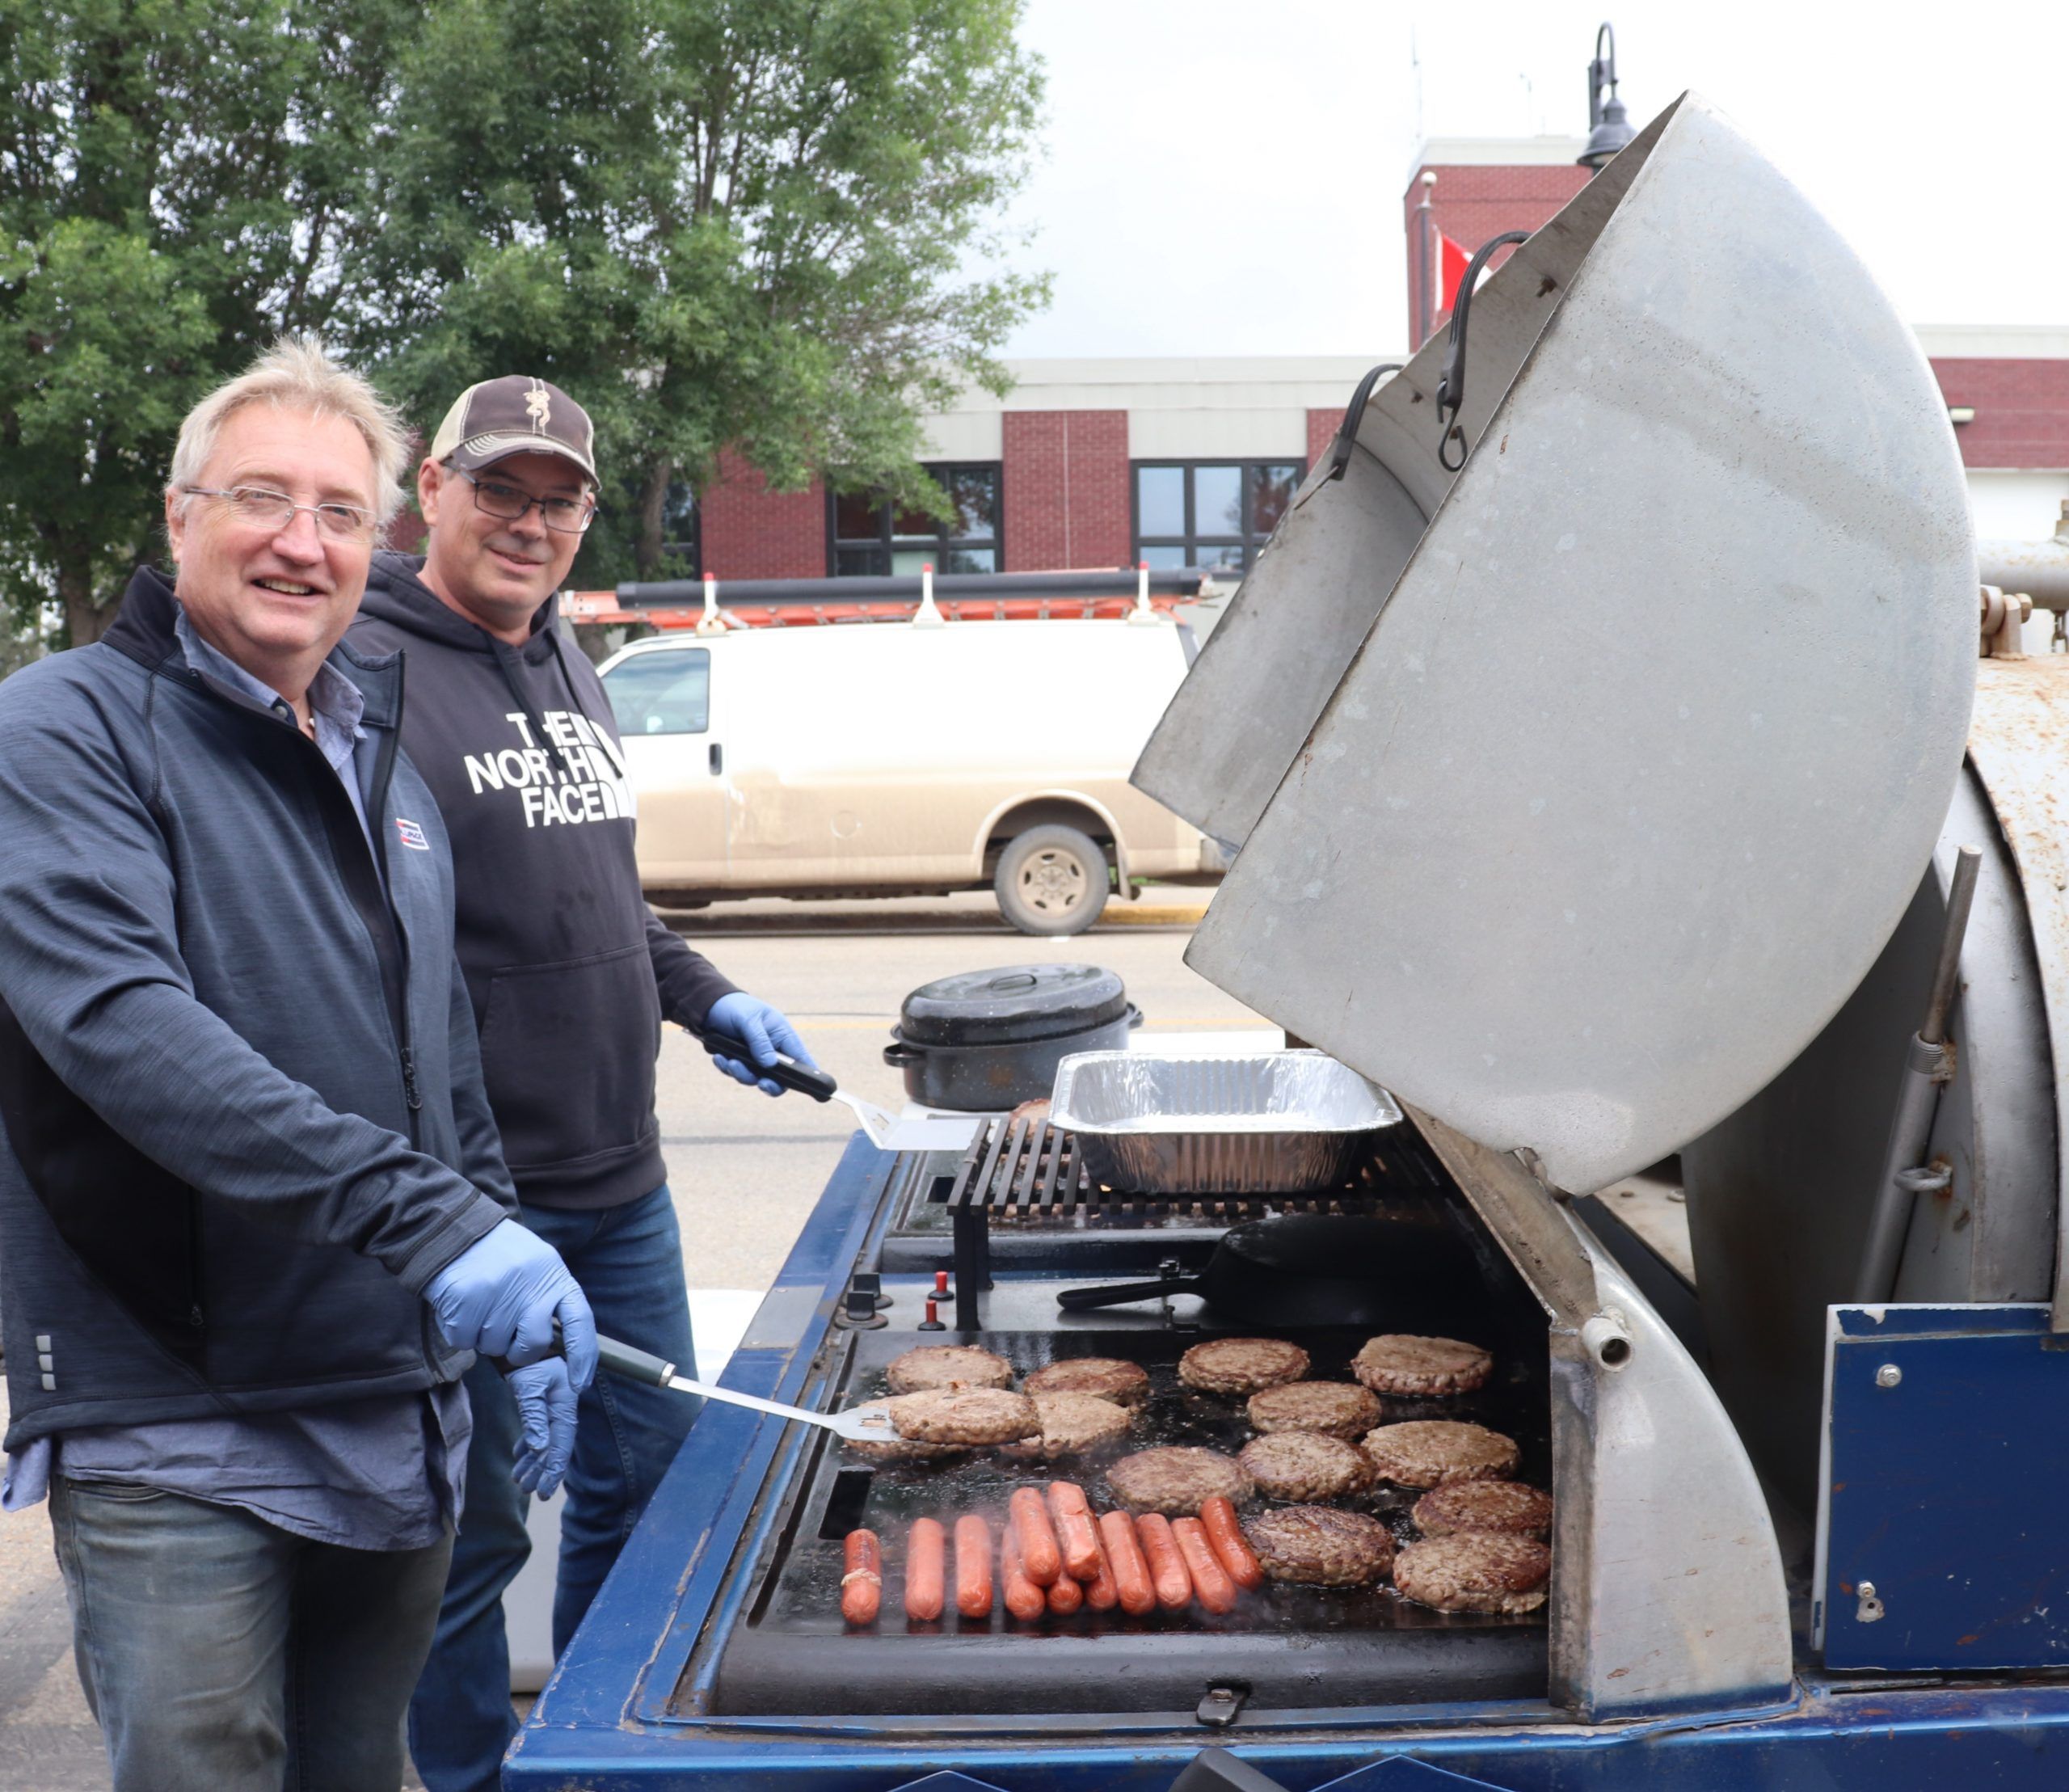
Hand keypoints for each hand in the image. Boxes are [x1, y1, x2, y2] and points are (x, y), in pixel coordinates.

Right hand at [424, 1219, 597, 1391]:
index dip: (583, 1357)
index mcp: (554, 1275)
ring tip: (480, 1303)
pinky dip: (459, 1332)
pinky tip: (460, 1305)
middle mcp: (530, 1286)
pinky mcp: (465, 1301)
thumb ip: (551, 1299)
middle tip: (503, 1328)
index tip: (580, 1384)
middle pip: (533, 1346)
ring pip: (495, 1347)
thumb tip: (563, 1346)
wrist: (453, 1226)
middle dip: (518, 1350)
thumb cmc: (499, 1253)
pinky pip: (464, 1341)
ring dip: (484, 1336)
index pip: (581, 1322)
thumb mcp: (538, 1264)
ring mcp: (497, 1294)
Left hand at [508, 1356, 576, 1497]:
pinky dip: (529, 1443)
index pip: (562, 1444)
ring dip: (533, 1460)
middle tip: (526, 1489)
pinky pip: (538, 1427)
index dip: (553, 1469)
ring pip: (545, 1438)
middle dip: (540, 1469)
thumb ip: (535, 1416)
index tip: (543, 1492)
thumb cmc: (529, 1356)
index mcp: (564, 1404)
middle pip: (554, 1445)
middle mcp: (561, 1405)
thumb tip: (539, 1449)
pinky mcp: (542, 1398)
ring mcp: (552, 1403)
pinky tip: (519, 1454)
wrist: (529, 1332)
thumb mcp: (530, 1385)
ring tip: (518, 1478)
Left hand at [705, 992, 815, 1098]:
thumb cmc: (736, 1007)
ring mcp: (756, 1058)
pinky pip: (736, 1074)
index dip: (808, 1073)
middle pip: (780, 1078)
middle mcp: (772, 1050)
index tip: (809, 1086)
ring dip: (742, 1074)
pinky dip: (727, 1068)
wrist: (711, 1006)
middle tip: (761, 1084)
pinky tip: (719, 1057)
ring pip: (755, 1079)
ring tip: (730, 1061)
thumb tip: (770, 1064)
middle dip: (770, 1084)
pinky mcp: (740, 1062)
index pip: (800, 1058)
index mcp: (782, 1035)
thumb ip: (760, 1041)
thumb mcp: (748, 1020)